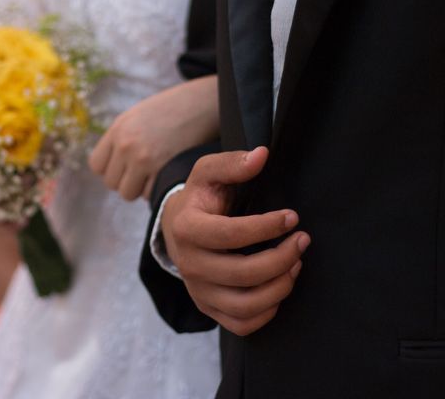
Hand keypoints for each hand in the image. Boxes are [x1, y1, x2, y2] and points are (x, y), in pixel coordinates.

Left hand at [89, 75, 217, 200]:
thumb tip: (110, 170)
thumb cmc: (173, 111)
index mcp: (118, 129)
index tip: (126, 166)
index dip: (112, 169)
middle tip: (145, 170)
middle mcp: (126, 144)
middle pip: (112, 183)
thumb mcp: (138, 116)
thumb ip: (120, 140)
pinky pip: (150, 194)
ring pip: (128, 193)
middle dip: (127, 180)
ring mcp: (143, 159)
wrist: (205, 104)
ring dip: (141, 188)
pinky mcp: (163, 170)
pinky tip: (169, 172)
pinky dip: (158, 188)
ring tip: (157, 172)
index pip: (97, 166)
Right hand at [162, 147, 310, 335]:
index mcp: (186, 228)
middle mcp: (188, 264)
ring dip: (280, 286)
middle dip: (282, 257)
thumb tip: (262, 156)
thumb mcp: (209, 172)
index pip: (231, 235)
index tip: (292, 216)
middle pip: (242, 273)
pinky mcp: (208, 306)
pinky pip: (241, 324)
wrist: (177, 227)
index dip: (267, 227)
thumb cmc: (200, 198)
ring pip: (244, 305)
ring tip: (295, 264)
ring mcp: (197, 290)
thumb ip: (233, 162)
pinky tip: (279, 287)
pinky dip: (267, 312)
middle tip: (302, 240)